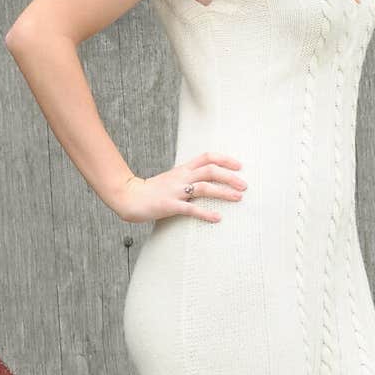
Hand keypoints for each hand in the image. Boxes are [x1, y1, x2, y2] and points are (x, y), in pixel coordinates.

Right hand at [113, 151, 246, 223]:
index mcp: (182, 169)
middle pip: (210, 170)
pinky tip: (217, 218)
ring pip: (204, 187)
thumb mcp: (172, 178)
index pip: (207, 157)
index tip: (239, 166)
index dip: (225, 159)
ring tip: (238, 198)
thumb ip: (187, 177)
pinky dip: (205, 213)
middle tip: (244, 185)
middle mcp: (181, 177)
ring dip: (223, 193)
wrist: (129, 197)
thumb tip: (205, 181)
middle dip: (230, 177)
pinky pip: (190, 209)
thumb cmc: (152, 190)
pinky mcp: (169, 206)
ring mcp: (176, 191)